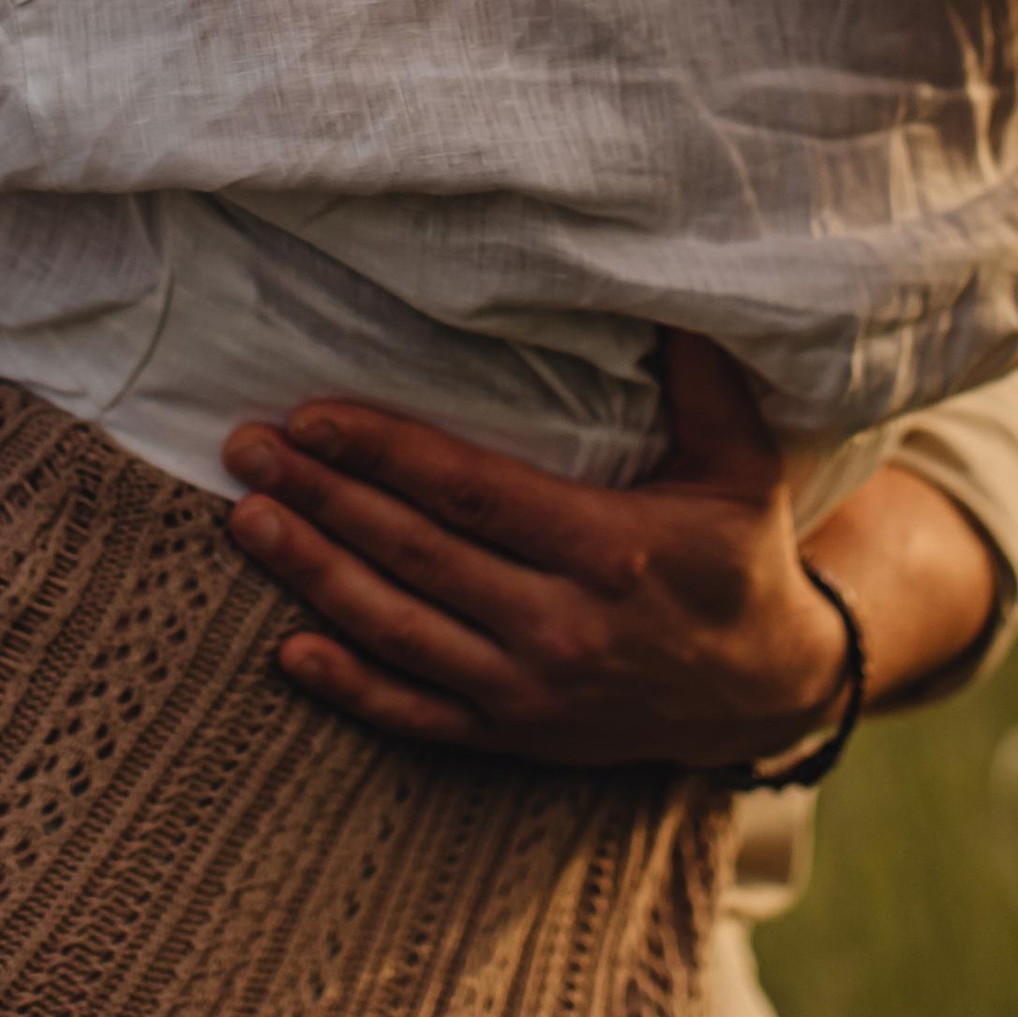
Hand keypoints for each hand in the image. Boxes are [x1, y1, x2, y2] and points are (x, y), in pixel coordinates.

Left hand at [222, 330, 850, 768]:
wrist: (771, 693)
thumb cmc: (742, 556)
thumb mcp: (742, 461)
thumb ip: (700, 376)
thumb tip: (662, 279)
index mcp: (608, 549)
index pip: (470, 492)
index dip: (383, 454)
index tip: (312, 416)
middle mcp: (561, 626)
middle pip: (415, 555)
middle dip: (324, 497)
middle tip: (246, 449)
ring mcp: (533, 692)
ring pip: (398, 632)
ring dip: (312, 576)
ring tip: (246, 521)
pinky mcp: (517, 738)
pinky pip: (417, 718)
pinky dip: (349, 689)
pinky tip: (287, 653)